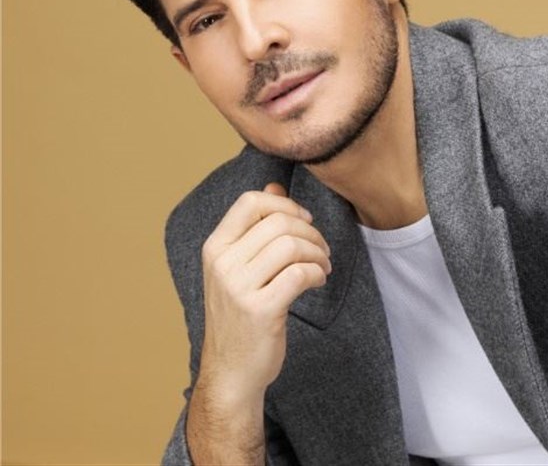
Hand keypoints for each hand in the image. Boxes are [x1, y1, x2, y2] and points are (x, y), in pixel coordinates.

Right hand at [196, 182, 330, 405]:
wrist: (231, 372)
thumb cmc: (240, 316)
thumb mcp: (238, 267)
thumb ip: (255, 227)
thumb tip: (274, 184)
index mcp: (215, 247)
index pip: (250, 201)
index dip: (284, 203)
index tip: (303, 219)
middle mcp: (222, 264)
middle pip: (278, 221)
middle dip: (310, 231)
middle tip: (322, 248)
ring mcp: (239, 287)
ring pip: (291, 245)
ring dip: (318, 252)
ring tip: (323, 265)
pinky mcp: (261, 310)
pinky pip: (300, 273)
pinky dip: (317, 272)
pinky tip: (318, 280)